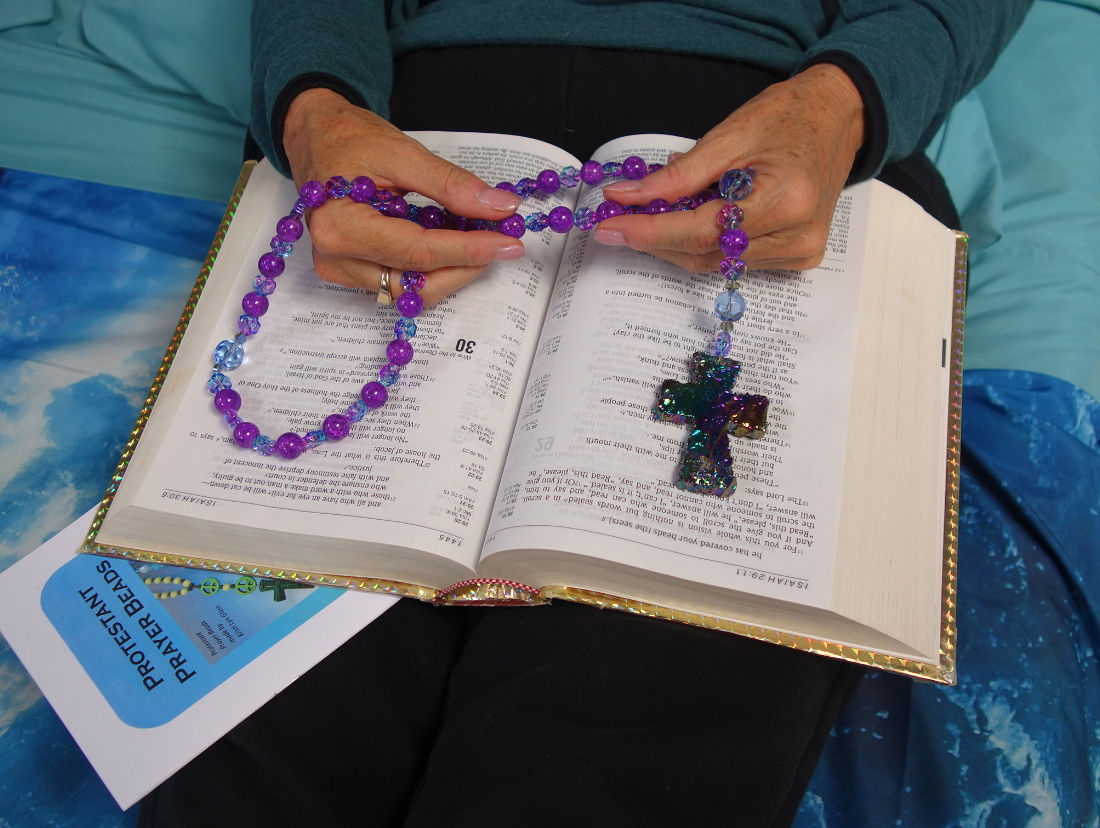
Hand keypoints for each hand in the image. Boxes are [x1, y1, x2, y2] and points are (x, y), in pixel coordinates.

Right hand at [282, 88, 524, 305]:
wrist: (315, 137)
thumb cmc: (349, 138)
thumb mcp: (403, 152)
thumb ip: (451, 185)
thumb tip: (500, 207)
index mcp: (340, 226)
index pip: (418, 252)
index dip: (469, 250)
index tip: (509, 243)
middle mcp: (335, 257)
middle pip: (416, 282)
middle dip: (464, 264)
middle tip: (498, 238)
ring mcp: (340, 269)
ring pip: (411, 291)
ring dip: (450, 269)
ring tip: (474, 236)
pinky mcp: (349, 272)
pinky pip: (399, 283)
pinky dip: (431, 268)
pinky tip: (448, 242)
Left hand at [593, 64, 865, 272]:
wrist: (837, 119)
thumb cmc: (787, 118)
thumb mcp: (729, 135)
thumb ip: (677, 175)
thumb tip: (624, 196)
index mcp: (785, 199)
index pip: (700, 230)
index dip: (648, 230)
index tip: (608, 227)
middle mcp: (796, 235)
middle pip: (704, 253)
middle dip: (655, 238)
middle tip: (617, 221)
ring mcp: (800, 251)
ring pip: (715, 263)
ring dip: (677, 242)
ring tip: (655, 213)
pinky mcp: (798, 258)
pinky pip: (734, 262)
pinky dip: (705, 244)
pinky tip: (693, 219)